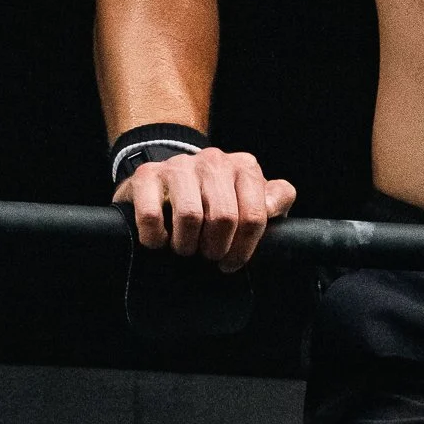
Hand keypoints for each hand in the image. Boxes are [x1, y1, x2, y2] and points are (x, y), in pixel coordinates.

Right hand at [114, 148, 294, 272]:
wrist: (171, 179)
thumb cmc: (219, 198)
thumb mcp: (253, 197)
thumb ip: (277, 198)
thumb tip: (271, 207)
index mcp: (244, 167)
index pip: (255, 216)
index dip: (244, 249)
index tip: (232, 263)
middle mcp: (213, 161)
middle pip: (223, 218)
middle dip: (216, 248)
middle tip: (209, 256)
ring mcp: (179, 165)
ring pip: (189, 215)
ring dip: (187, 245)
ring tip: (186, 249)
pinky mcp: (146, 174)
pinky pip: (151, 214)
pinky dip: (155, 237)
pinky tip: (160, 240)